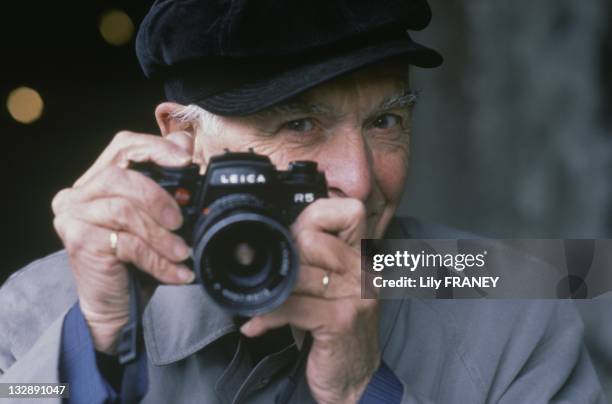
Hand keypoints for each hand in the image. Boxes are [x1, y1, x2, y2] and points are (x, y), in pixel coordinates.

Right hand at [52, 130, 195, 352]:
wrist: (114, 307)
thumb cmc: (136, 260)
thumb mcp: (156, 219)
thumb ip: (167, 184)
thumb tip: (187, 145)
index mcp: (96, 180)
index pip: (124, 146)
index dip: (155, 147)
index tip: (186, 159)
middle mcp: (77, 194)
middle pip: (121, 175)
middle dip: (159, 197)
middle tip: (180, 221)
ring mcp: (73, 217)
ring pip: (125, 210)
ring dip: (161, 235)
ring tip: (182, 253)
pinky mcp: (80, 242)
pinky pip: (127, 243)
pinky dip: (158, 259)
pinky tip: (175, 271)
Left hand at [240, 199, 379, 403]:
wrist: (356, 382)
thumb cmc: (334, 333)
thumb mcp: (327, 290)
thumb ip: (311, 262)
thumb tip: (269, 241)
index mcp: (362, 257)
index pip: (348, 211)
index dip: (315, 217)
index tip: (295, 239)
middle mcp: (363, 271)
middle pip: (312, 237)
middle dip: (285, 258)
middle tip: (275, 279)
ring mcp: (356, 294)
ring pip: (299, 271)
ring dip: (272, 289)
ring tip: (261, 302)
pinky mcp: (342, 320)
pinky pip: (291, 305)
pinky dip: (266, 316)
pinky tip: (256, 326)